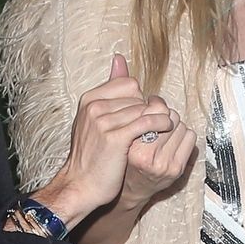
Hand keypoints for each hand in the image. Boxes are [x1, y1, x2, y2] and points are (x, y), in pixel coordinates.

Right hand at [33, 54, 173, 226]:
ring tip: (163, 127)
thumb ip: (108, 91)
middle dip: (149, 109)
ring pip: (145, 108)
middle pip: (138, 96)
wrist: (80, 185)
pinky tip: (164, 129)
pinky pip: (147, 121)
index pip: (127, 84)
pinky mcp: (116, 137)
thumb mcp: (93, 119)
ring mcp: (104, 122)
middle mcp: (95, 107)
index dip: (139, 98)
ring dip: (158, 117)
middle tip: (152, 125)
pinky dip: (160, 123)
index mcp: (89, 99)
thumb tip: (119, 58)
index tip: (140, 114)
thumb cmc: (90, 156)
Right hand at [118, 110, 197, 207]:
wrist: (129, 191)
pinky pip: (190, 139)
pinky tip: (173, 142)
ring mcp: (165, 164)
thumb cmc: (123, 162)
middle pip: (170, 117)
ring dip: (175, 127)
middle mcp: (148, 157)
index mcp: (132, 146)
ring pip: (182, 126)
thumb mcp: (121, 139)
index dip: (156, 104)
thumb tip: (152, 97)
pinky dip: (184, 136)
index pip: (155, 111)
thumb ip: (134, 119)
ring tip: (165, 133)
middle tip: (158, 122)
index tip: (152, 106)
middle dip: (165, 116)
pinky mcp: (177, 169)